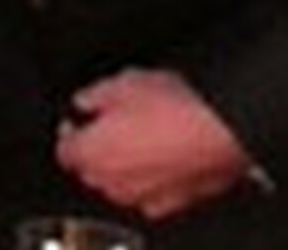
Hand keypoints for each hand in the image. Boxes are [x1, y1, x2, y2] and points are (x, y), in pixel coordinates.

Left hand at [55, 68, 253, 220]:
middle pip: (91, 170)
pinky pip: (152, 194)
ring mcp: (143, 196)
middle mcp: (112, 182)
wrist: (222, 130)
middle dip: (96, 150)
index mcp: (91, 153)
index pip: (65, 151)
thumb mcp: (122, 83)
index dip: (70, 133)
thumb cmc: (173, 108)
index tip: (79, 122)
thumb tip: (85, 101)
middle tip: (112, 128)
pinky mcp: (174, 203)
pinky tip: (165, 159)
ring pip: (120, 184)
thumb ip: (93, 95)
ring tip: (144, 139)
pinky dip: (153, 180)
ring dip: (123, 167)